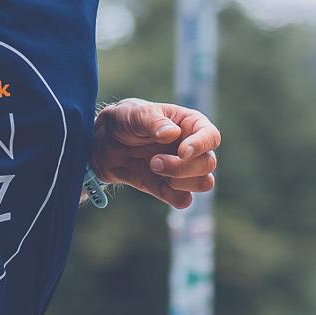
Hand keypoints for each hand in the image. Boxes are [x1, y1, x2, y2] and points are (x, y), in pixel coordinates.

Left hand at [91, 99, 220, 208]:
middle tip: (154, 161)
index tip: (182, 151)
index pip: (211, 137)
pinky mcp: (169, 188)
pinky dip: (174, 197)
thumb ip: (154, 122)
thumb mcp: (136, 114)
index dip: (201, 146)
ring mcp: (183, 170)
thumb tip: (173, 133)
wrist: (104, 144)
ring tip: (154, 168)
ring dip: (180, 181)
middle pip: (208, 164)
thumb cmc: (125, 120)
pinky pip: (184, 200)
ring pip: (204, 183)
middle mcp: (192, 148)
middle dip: (183, 167)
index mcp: (190, 124)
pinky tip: (157, 185)